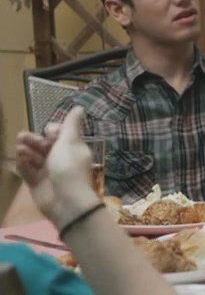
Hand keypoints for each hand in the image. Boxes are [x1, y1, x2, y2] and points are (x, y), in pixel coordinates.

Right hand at [16, 107, 97, 227]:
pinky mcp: (36, 183)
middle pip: (43, 145)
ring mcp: (47, 171)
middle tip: (22, 136)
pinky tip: (20, 159)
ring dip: (26, 151)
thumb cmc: (69, 168)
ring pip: (33, 157)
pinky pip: (27, 171)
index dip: (52, 131)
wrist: (66, 201)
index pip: (59, 135)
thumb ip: (71, 125)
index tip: (48, 132)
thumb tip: (79, 107)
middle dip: (33, 139)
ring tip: (20, 148)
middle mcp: (60, 158)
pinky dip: (23, 164)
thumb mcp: (71, 142)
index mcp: (71, 148)